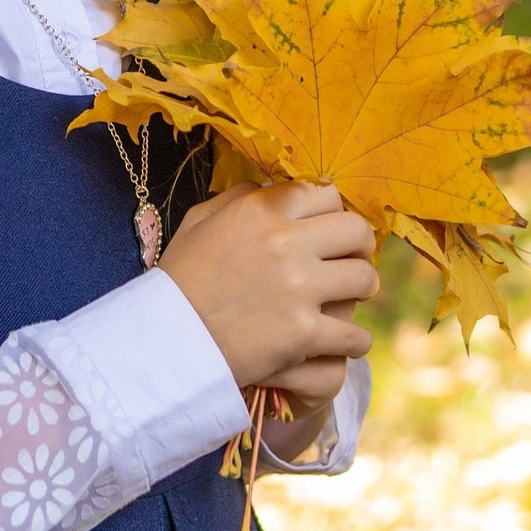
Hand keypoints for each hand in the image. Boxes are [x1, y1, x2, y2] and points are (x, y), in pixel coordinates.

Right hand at [158, 181, 376, 395]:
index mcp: (261, 210)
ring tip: (348, 299)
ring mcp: (298, 288)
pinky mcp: (303, 333)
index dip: (333, 211)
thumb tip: (272, 187)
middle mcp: (285, 242)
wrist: (165, 342)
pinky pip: (355, 334)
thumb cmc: (179, 280)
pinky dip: (353, 341)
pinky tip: (341, 342)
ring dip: (360, 290)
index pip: (325, 193)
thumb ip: (240, 197)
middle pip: (356, 231)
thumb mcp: (200, 222)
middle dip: (359, 246)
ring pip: (365, 279)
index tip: (332, 228)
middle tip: (352, 260)